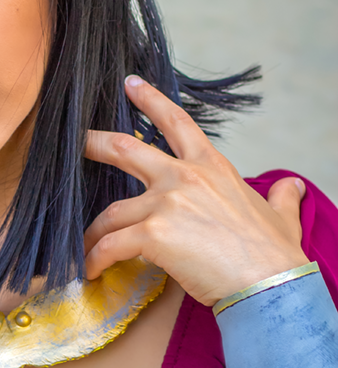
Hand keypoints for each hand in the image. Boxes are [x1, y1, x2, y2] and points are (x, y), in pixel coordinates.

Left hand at [83, 76, 307, 305]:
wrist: (268, 283)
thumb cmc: (274, 254)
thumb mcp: (281, 216)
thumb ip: (281, 198)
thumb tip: (292, 186)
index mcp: (211, 166)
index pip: (176, 122)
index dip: (150, 100)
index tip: (130, 84)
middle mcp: (183, 177)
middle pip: (125, 149)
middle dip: (94, 144)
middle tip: (74, 142)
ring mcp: (165, 203)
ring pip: (110, 212)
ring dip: (92, 231)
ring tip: (83, 247)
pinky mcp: (152, 234)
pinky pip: (110, 244)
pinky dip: (95, 258)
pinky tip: (91, 271)